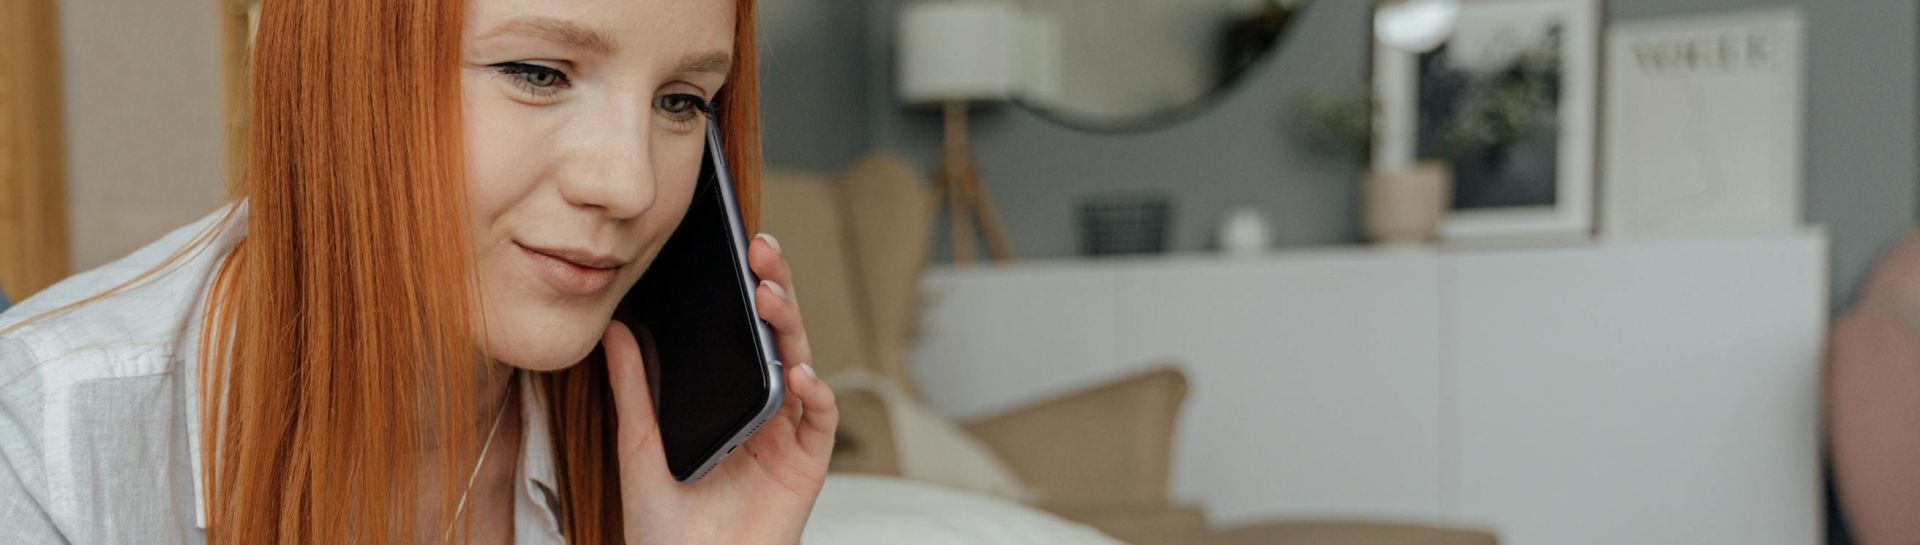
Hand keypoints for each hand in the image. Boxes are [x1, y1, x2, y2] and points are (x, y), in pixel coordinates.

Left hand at [604, 233, 836, 544]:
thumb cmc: (665, 526)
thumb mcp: (639, 446)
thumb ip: (633, 388)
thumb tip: (614, 329)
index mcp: (731, 400)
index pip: (746, 332)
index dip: (748, 288)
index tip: (737, 247)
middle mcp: (766, 411)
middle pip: (780, 337)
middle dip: (775, 288)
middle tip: (761, 249)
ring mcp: (789, 436)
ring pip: (803, 365)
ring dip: (790, 327)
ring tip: (769, 295)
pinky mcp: (806, 465)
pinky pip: (820, 419)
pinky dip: (814, 393)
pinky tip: (795, 373)